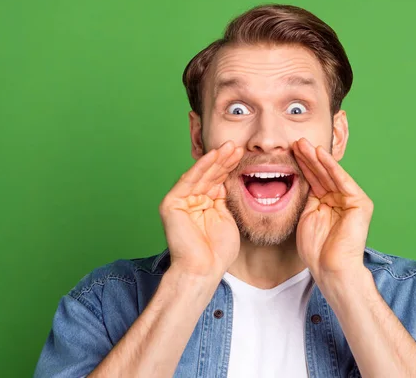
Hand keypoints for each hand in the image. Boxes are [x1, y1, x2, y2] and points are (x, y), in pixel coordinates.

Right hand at [158, 141, 243, 276]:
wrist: (204, 270)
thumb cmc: (217, 251)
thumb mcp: (227, 218)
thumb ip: (225, 199)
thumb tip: (228, 180)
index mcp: (203, 204)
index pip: (217, 180)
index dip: (229, 167)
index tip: (243, 155)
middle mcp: (190, 200)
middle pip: (209, 175)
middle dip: (224, 160)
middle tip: (238, 146)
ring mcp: (180, 201)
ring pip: (200, 175)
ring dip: (215, 159)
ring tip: (230, 146)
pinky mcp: (172, 203)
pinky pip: (189, 180)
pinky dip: (202, 167)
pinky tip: (214, 156)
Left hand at [292, 138, 373, 278]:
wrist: (330, 269)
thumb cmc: (316, 250)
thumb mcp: (306, 216)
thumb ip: (306, 198)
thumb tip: (298, 178)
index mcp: (327, 203)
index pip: (313, 179)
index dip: (302, 165)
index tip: (288, 151)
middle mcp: (341, 199)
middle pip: (322, 174)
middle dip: (308, 157)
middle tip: (295, 141)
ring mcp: (352, 201)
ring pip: (331, 174)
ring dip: (317, 158)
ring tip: (303, 143)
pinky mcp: (360, 203)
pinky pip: (342, 181)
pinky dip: (331, 167)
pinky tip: (320, 154)